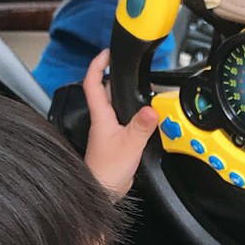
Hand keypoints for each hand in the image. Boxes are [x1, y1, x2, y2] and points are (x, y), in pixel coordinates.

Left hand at [83, 49, 157, 198]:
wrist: (103, 191)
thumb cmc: (107, 171)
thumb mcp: (129, 145)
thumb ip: (141, 126)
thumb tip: (151, 109)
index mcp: (101, 117)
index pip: (93, 83)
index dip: (98, 65)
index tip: (107, 53)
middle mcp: (103, 122)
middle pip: (104, 92)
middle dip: (113, 77)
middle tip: (124, 66)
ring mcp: (108, 131)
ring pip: (114, 106)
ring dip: (122, 95)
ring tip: (137, 87)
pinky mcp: (115, 141)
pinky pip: (122, 121)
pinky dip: (131, 113)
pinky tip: (142, 117)